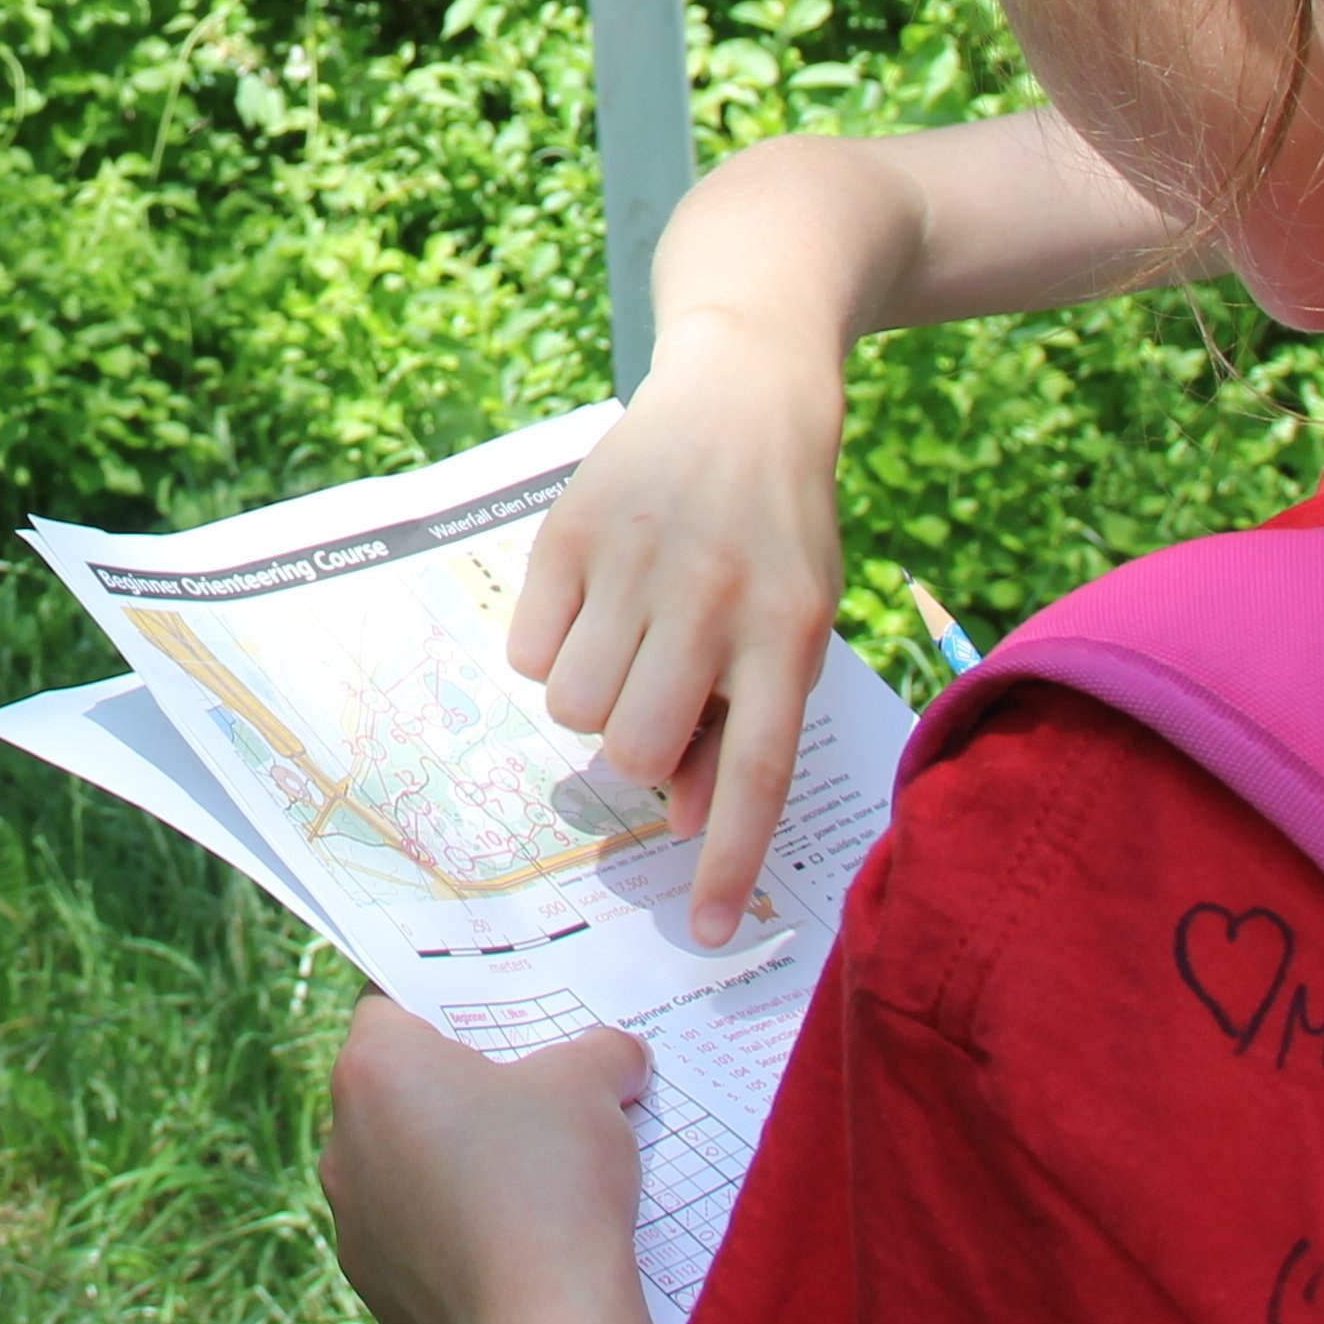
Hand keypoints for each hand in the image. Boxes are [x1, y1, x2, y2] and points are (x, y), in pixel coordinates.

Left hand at [320, 999, 663, 1323]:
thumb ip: (599, 1052)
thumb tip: (618, 1053)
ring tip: (525, 1183)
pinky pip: (411, 1242)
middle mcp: (343, 1141)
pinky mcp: (375, 1288)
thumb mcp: (591, 1086)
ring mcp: (352, 1221)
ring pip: (399, 1172)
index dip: (443, 1017)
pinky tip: (513, 1249)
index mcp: (375, 1069)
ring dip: (448, 1170)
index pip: (388, 1011)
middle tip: (524, 1104)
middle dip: (453, 1096)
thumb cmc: (553, 1181)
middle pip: (394, 1095)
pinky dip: (451, 1238)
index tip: (493, 1037)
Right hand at [506, 304, 843, 944]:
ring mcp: (637, 558)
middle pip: (639, 747)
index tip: (711, 933)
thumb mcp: (795, 621)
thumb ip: (746, 718)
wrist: (744, 390)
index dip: (731, 859)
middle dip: (638, 753)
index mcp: (787, 629)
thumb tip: (686, 819)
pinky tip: (590, 604)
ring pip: (575, 707)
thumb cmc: (777, 533)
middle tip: (655, 705)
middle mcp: (713, 595)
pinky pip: (528, 650)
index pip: (757, 771)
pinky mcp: (571, 528)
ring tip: (625, 644)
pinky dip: (550, 649)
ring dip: (592, 700)